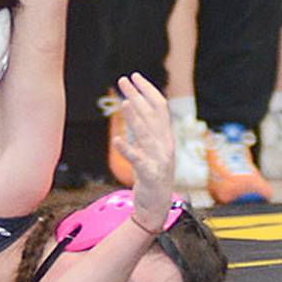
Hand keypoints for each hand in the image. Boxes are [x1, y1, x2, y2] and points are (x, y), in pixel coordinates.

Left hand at [111, 73, 175, 228]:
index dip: (147, 90)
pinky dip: (127, 149)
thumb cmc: (151, 175)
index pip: (159, 107)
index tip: (134, 76)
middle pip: (152, 115)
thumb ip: (142, 129)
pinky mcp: (149, 174)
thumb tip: (132, 106)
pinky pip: (137, 159)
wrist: (157, 205)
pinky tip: (117, 140)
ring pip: (147, 134)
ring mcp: (158, 159)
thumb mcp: (148, 148)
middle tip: (123, 80)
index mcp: (165, 137)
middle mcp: (164, 145)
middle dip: (138, 96)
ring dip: (135, 118)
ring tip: (124, 103)